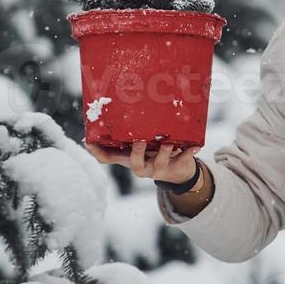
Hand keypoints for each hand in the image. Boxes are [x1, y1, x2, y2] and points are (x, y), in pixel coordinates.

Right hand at [85, 140, 201, 184]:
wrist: (179, 172)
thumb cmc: (153, 153)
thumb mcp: (138, 147)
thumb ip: (124, 136)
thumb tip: (109, 112)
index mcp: (129, 159)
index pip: (109, 159)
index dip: (98, 153)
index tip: (88, 142)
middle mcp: (142, 166)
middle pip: (136, 164)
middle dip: (137, 153)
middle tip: (140, 141)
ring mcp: (160, 169)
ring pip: (160, 162)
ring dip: (164, 152)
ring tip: (168, 143)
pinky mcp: (178, 166)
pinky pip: (184, 159)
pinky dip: (190, 152)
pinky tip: (196, 145)